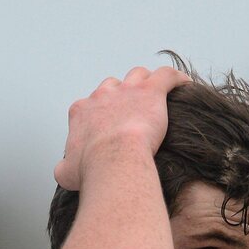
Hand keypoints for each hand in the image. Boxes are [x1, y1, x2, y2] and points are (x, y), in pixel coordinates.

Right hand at [54, 65, 189, 190]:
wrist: (114, 162)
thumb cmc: (93, 170)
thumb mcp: (68, 173)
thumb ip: (65, 167)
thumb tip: (63, 171)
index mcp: (82, 112)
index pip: (91, 105)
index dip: (102, 114)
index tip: (110, 128)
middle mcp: (102, 96)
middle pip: (114, 87)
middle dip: (123, 97)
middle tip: (135, 114)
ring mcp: (127, 91)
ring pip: (138, 76)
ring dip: (146, 84)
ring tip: (157, 97)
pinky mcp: (151, 92)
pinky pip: (167, 76)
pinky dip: (176, 79)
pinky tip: (185, 85)